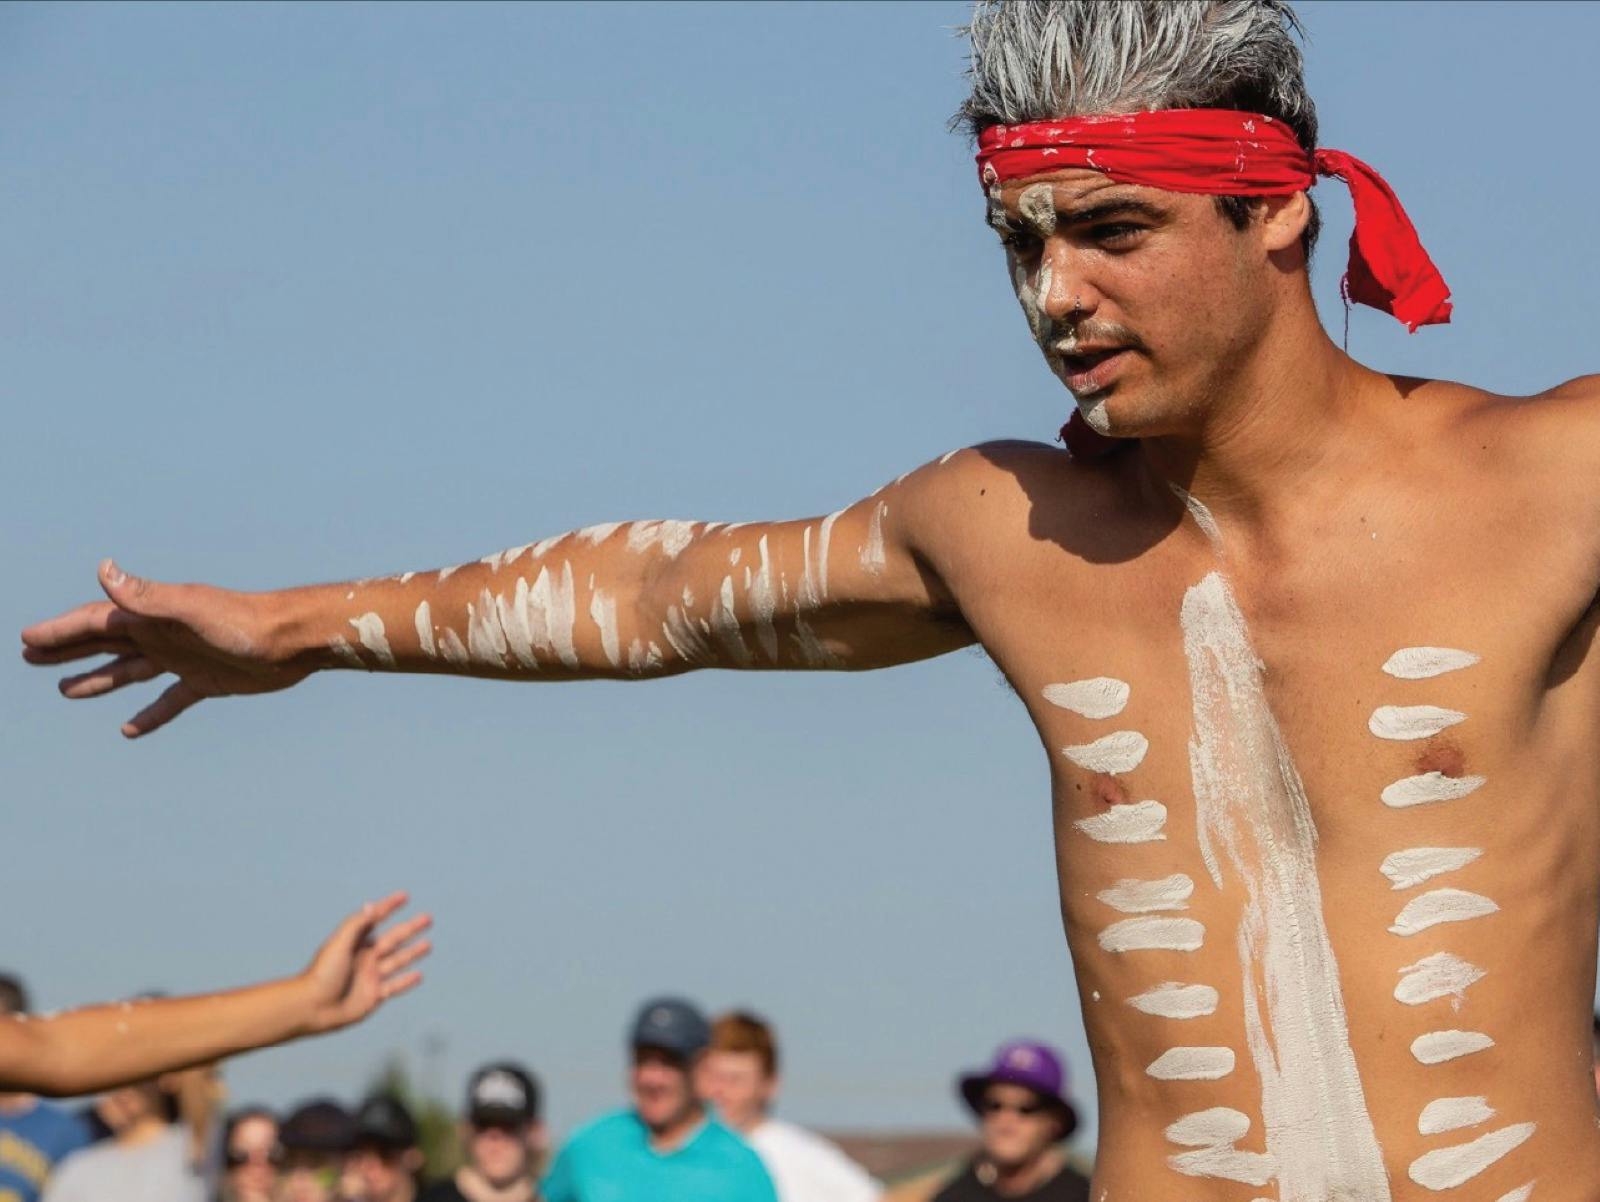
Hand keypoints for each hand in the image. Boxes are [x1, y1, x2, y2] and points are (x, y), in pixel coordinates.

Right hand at [20, 559, 310, 737]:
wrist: (294, 640)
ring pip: (130, 670)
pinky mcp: (207, 681)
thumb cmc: (246, 621)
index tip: (26, 639)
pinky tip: (130, 729)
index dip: (60, 631)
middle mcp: (164, 635)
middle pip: (104, 642)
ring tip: (66, 691)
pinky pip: (169, 701)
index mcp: (153, 617)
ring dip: (98, 679)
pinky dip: (150, 714)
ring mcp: (184, 658)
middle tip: (29, 657)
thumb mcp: (192, 609)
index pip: (95, 621)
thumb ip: (148, 596)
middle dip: (67, 649)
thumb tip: (103, 569)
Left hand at [300, 892, 431, 1034]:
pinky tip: (419, 975)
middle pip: (393, 939)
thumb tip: (372, 905)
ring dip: (413, 952)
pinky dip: (407, 981)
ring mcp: (371, 977)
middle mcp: (365, 957)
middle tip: (427, 918)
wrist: (313, 1008)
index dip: (389, 907)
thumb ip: (356, 925)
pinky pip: (395, 986)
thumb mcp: (339, 944)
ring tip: (428, 944)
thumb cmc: (322, 973)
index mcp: (355, 943)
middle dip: (410, 929)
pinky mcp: (374, 996)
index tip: (404, 896)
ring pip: (398, 961)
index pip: (376, 920)